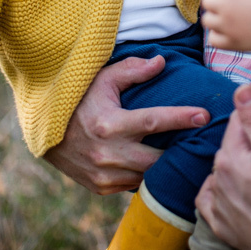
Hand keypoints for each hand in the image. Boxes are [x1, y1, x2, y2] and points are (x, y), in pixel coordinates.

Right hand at [42, 56, 210, 194]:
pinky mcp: (101, 187)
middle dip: (180, 151)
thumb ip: (132, 70)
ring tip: (180, 151)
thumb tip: (162, 62)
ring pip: (148, 175)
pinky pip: (134, 184)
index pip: (153, 121)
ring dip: (163, 165)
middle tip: (199, 140)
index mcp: (109, 124)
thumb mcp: (101, 80)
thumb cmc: (78, 101)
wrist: (46, 134)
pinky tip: (152, 161)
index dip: (181, 118)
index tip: (204, 115)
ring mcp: (104, 174)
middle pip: (158, 158)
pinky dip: (145, 174)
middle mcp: (107, 153)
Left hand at [196, 85, 250, 249]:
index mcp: (232, 156)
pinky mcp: (223, 225)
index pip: (242, 116)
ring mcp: (220, 203)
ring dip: (240, 158)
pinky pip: (211, 200)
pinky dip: (219, 189)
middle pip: (233, 142)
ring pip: (224, 169)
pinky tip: (231, 188)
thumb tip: (241, 89)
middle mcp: (219, 178)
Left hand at [200, 0, 250, 50]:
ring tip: (229, 18)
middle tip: (229, 4)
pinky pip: (213, 39)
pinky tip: (229, 31)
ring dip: (215, 18)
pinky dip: (218, 35)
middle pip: (206, 1)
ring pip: (207, 20)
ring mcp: (227, 25)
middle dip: (216, 0)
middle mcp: (225, 5)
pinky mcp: (232, 42)